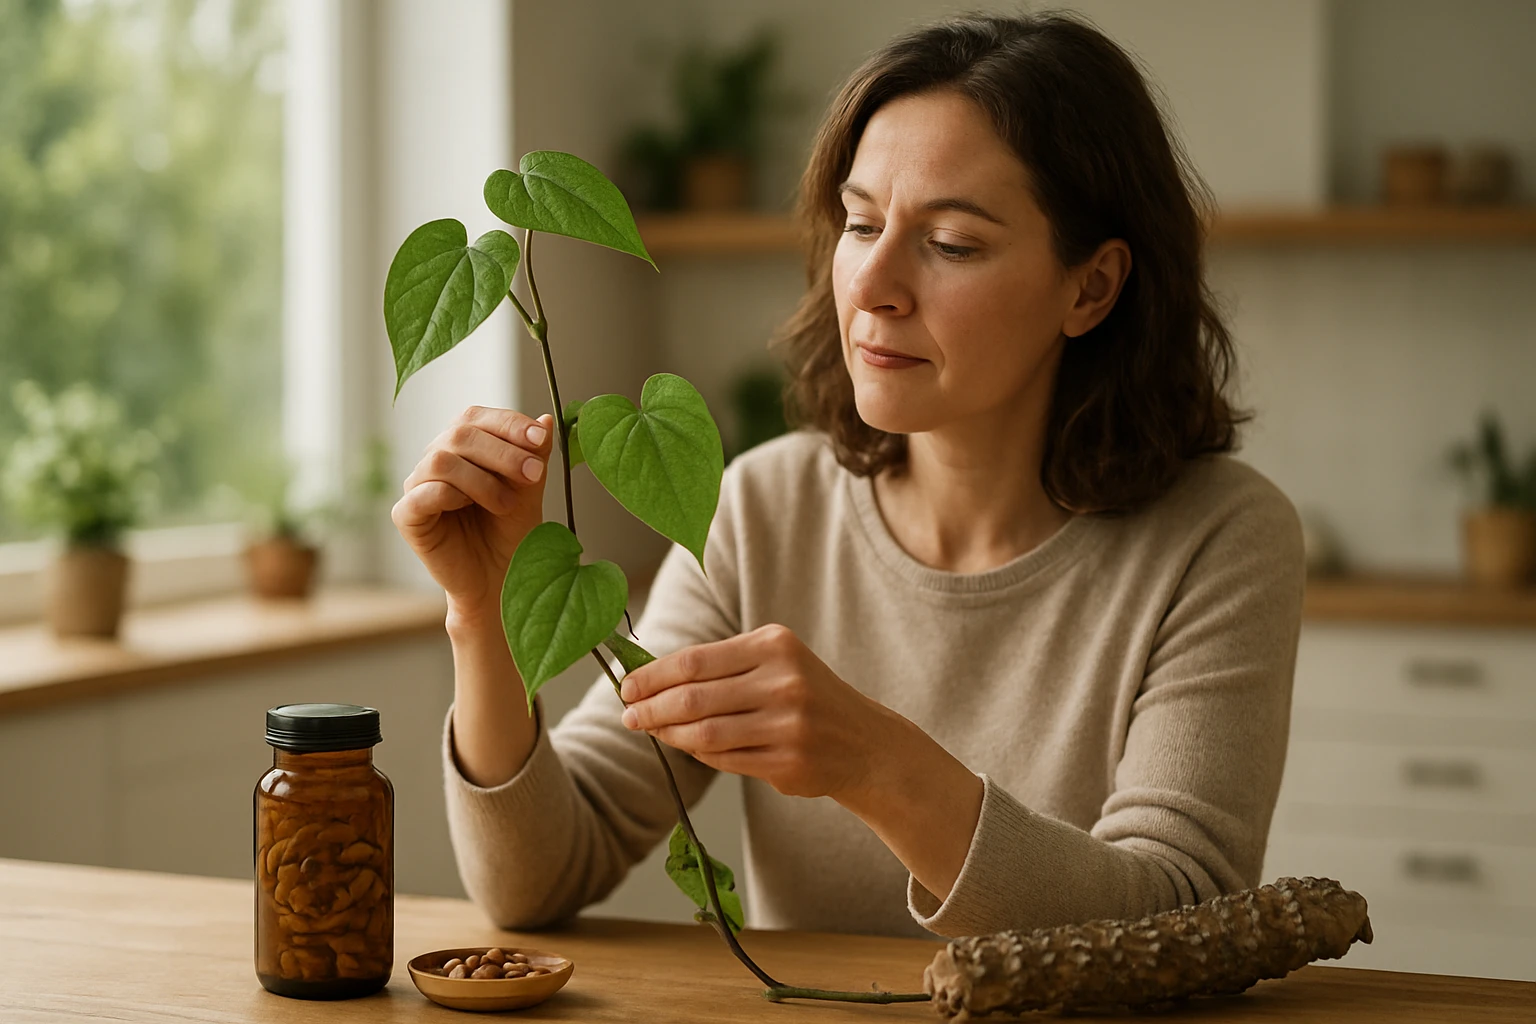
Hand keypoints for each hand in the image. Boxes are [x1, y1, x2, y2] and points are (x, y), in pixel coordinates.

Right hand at [392, 406, 554, 620]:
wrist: (500, 579)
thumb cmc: (512, 531)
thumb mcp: (529, 490)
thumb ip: (535, 456)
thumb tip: (547, 419)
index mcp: (462, 445)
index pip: (477, 417)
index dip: (508, 424)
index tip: (539, 439)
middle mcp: (436, 459)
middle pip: (460, 434)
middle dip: (503, 452)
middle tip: (533, 475)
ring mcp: (417, 486)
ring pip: (441, 460)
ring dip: (482, 479)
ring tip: (507, 504)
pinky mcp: (406, 516)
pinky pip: (422, 494)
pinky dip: (452, 496)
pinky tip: (473, 509)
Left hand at [617, 624, 899, 800]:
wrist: (866, 743)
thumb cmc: (808, 696)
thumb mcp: (776, 663)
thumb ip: (722, 667)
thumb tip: (651, 681)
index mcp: (775, 645)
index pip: (695, 660)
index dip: (653, 675)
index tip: (627, 686)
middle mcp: (783, 681)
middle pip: (693, 697)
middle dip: (651, 708)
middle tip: (628, 716)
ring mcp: (788, 724)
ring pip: (704, 732)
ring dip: (668, 734)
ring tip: (650, 731)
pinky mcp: (788, 762)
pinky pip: (724, 759)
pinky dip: (698, 753)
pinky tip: (687, 747)